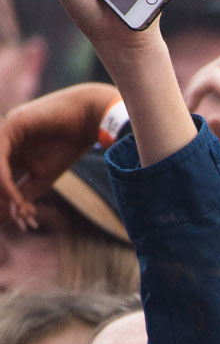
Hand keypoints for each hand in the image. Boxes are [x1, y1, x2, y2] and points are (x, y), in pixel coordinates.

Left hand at [0, 82, 118, 227]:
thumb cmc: (69, 146)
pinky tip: (15, 197)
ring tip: (19, 213)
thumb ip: (24, 194)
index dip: (9, 203)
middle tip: (19, 222)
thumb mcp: (43, 178)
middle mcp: (4, 143)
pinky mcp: (9, 126)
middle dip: (4, 201)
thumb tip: (12, 217)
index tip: (24, 224)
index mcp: (11, 153)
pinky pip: (0, 159)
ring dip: (4, 195)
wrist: (87, 119)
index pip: (2, 181)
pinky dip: (5, 181)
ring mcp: (4, 133)